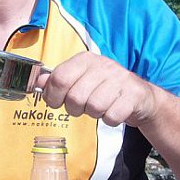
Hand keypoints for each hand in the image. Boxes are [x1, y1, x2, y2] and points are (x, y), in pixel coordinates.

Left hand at [36, 52, 156, 127]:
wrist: (140, 96)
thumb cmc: (104, 89)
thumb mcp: (80, 80)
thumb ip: (59, 80)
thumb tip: (39, 82)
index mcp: (86, 59)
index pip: (59, 78)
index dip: (52, 96)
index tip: (55, 102)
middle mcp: (103, 65)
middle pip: (75, 97)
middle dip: (74, 109)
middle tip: (81, 108)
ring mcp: (121, 79)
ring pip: (94, 107)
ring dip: (94, 114)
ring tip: (99, 108)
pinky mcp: (134, 95)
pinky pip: (111, 116)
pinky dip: (110, 120)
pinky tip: (113, 111)